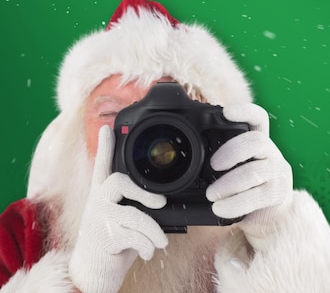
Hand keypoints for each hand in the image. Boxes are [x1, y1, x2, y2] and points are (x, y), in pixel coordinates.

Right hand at [69, 126, 167, 292]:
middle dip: (143, 193)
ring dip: (153, 230)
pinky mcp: (104, 238)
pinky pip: (134, 236)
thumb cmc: (112, 244)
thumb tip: (163, 202)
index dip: (106, 146)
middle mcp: (98, 202)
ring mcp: (99, 219)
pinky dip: (147, 246)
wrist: (91, 275)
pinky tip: (148, 252)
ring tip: (161, 241)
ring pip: (134, 215)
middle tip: (160, 203)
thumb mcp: (123, 221)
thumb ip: (134, 206)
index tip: (108, 128)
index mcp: (102, 194)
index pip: (102, 165)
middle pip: (119, 181)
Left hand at [206, 103, 292, 245]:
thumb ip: (219, 157)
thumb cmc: (244, 186)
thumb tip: (187, 154)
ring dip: (229, 183)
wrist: (269, 217)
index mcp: (258, 140)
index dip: (244, 111)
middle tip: (212, 165)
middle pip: (256, 141)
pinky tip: (220, 208)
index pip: (257, 118)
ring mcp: (277, 172)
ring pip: (255, 171)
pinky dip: (235, 203)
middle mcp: (271, 152)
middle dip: (231, 151)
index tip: (226, 112)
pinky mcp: (278, 194)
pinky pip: (257, 196)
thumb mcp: (233, 167)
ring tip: (211, 194)